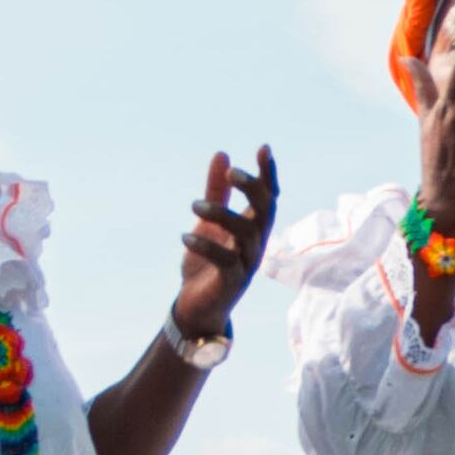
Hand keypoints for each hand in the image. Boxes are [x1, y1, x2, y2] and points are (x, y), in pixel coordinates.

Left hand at [173, 147, 278, 341]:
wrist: (196, 306)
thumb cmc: (206, 264)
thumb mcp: (207, 223)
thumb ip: (215, 192)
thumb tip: (222, 155)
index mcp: (253, 227)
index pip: (268, 196)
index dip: (268, 174)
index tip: (263, 149)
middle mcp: (256, 243)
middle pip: (265, 210)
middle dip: (252, 189)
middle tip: (230, 174)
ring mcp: (248, 263)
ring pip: (245, 233)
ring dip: (221, 215)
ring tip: (194, 205)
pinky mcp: (233, 282)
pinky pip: (226, 261)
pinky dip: (207, 246)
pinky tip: (186, 237)